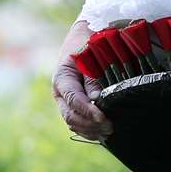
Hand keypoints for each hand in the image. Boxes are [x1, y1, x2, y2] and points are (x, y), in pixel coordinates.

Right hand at [52, 20, 111, 140]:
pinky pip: (77, 124)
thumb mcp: (90, 56)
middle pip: (71, 116)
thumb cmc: (88, 44)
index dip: (87, 111)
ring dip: (90, 130)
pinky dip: (89, 130)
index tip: (103, 117)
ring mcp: (65, 101)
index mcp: (62, 78)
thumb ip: (92, 78)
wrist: (83, 38)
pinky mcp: (72, 107)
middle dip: (90, 124)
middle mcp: (60, 93)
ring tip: (109, 131)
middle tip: (110, 127)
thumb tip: (97, 98)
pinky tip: (102, 132)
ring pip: (73, 123)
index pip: (73, 100)